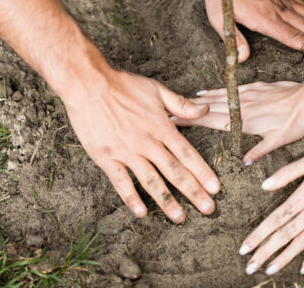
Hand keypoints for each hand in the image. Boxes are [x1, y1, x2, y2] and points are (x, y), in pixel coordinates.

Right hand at [63, 69, 219, 222]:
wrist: (88, 86)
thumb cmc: (123, 85)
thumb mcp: (157, 90)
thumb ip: (182, 104)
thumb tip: (205, 108)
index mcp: (161, 127)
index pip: (187, 154)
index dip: (203, 172)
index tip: (215, 188)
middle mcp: (147, 142)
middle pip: (174, 171)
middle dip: (193, 191)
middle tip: (208, 209)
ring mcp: (126, 151)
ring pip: (151, 181)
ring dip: (167, 200)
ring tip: (180, 217)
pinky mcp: (106, 157)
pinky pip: (121, 181)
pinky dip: (131, 198)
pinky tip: (141, 212)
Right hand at [176, 81, 303, 164]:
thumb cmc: (296, 122)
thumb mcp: (279, 142)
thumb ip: (260, 151)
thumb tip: (245, 163)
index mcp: (245, 122)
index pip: (212, 122)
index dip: (192, 122)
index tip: (174, 122)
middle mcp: (242, 106)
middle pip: (209, 109)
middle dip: (188, 111)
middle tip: (167, 112)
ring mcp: (246, 94)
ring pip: (217, 97)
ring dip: (198, 101)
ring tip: (180, 104)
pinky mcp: (253, 86)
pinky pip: (229, 88)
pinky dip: (214, 91)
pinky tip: (204, 92)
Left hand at [238, 142, 303, 275]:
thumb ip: (286, 174)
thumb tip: (264, 185)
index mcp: (303, 196)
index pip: (275, 219)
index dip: (258, 235)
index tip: (244, 247)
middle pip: (284, 236)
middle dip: (265, 252)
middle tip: (250, 267)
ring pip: (301, 243)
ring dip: (284, 258)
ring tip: (269, 269)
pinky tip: (303, 269)